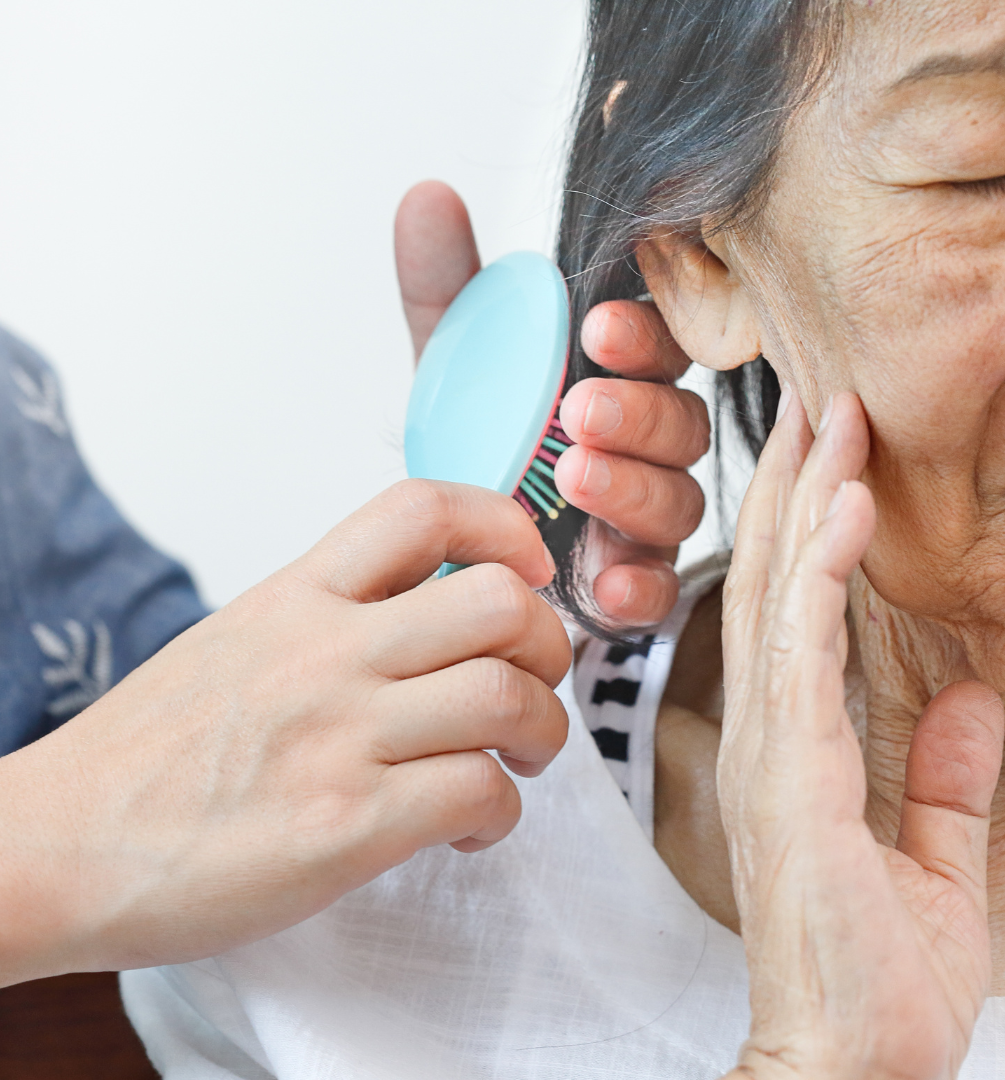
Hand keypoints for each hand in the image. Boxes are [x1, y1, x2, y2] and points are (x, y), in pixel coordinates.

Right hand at [0, 481, 569, 984]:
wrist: (54, 845)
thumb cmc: (150, 752)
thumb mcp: (239, 640)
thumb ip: (332, 618)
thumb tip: (434, 620)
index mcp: (298, 594)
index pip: (422, 507)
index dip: (502, 524)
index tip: (526, 568)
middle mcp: (325, 651)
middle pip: (500, 602)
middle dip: (549, 645)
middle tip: (533, 683)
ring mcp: (338, 736)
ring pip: (508, 697)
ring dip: (544, 734)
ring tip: (519, 761)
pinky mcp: (345, 825)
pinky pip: (479, 793)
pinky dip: (502, 813)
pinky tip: (471, 827)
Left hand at [395, 181, 708, 626]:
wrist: (452, 546)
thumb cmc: (478, 446)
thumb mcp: (454, 367)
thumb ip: (450, 293)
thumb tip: (427, 195)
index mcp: (621, 384)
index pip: (662, 349)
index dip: (643, 336)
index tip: (595, 329)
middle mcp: (648, 449)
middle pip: (682, 425)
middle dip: (638, 414)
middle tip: (580, 411)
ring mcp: (646, 520)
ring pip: (679, 503)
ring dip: (634, 488)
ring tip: (576, 477)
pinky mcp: (634, 583)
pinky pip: (661, 588)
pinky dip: (640, 585)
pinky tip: (606, 583)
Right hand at [719, 389, 1004, 1079]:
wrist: (840, 1062)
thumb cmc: (869, 976)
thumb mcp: (930, 862)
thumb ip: (938, 774)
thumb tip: (966, 695)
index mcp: (793, 746)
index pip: (788, 609)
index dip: (801, 525)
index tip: (826, 452)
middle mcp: (768, 731)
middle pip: (771, 581)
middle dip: (792, 484)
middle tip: (815, 398)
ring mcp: (771, 745)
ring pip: (779, 593)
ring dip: (805, 500)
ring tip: (831, 419)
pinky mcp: (791, 767)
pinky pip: (801, 645)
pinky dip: (819, 569)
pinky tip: (845, 507)